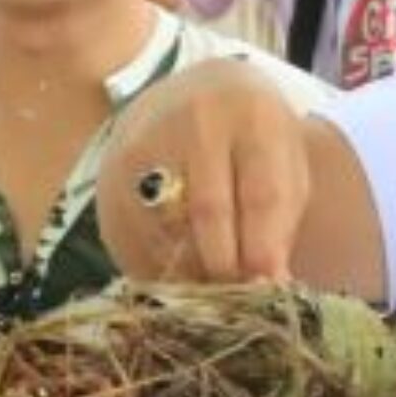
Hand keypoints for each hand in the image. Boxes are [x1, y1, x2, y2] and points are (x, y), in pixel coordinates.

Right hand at [98, 58, 317, 282]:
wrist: (190, 96)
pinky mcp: (110, 175)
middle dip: (225, 267)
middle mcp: (195, 121)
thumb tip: (271, 284)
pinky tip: (176, 273)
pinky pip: (133, 240)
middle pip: (207, 212)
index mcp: (252, 116)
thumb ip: (281, 222)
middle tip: (236, 301)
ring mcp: (145, 144)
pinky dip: (157, 270)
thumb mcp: (285, 165)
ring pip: (166, 231)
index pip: (260, 195)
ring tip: (208, 290)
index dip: (262, 250)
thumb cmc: (250, 141)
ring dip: (190, 273)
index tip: (268, 289)